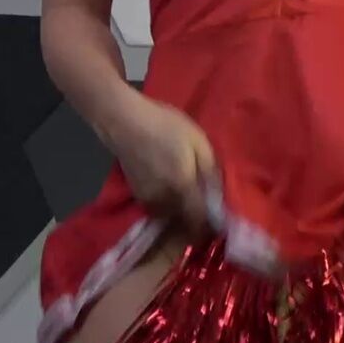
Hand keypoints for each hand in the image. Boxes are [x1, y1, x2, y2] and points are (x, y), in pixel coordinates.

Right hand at [109, 95, 218, 235]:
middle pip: (184, 219)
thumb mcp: (198, 141)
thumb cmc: (166, 126)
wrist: (125, 120)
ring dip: (180, 208)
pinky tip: (168, 183)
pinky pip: (158, 206)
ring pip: (170, 214)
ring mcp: (147, 199)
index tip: (215, 213)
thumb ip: (211, 171)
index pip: (198, 219)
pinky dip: (166, 201)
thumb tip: (218, 195)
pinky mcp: (137, 194)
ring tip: (185, 188)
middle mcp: (164, 199)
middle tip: (202, 196)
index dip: (208, 221)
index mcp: (182, 187)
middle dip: (194, 213)